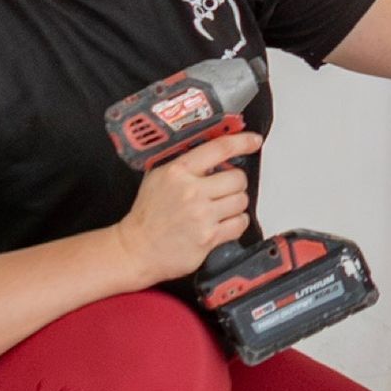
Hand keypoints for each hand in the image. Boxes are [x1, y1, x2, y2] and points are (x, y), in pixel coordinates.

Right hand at [114, 131, 259, 286]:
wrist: (137, 249)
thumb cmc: (147, 215)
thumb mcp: (158, 177)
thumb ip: (184, 164)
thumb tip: (212, 154)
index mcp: (178, 171)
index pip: (219, 148)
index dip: (242, 142)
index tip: (253, 141)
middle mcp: (191, 191)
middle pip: (237, 178)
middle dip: (235, 183)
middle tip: (225, 189)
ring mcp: (201, 215)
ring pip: (241, 201)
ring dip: (235, 204)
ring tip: (220, 208)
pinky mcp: (209, 237)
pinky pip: (239, 224)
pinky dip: (236, 223)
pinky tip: (224, 223)